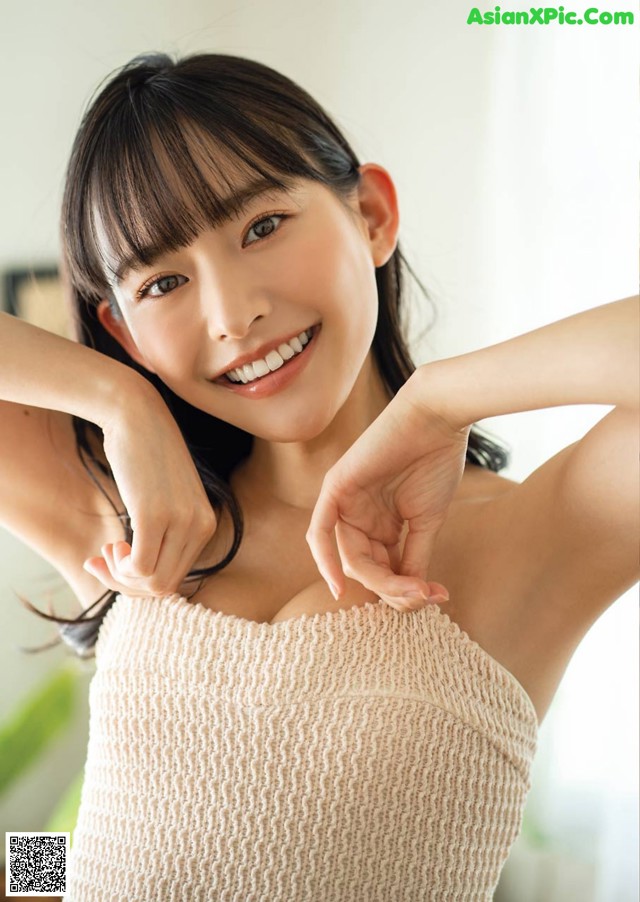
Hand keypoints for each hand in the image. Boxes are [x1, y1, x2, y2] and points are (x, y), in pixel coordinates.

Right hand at [82, 381, 216, 597]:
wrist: (135, 414)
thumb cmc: (142, 455)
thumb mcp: (162, 497)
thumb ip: (162, 531)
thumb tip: (141, 574)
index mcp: (206, 524)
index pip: (178, 576)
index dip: (143, 580)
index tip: (115, 562)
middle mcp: (201, 526)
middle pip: (165, 586)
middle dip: (128, 583)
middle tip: (101, 560)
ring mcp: (181, 522)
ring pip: (154, 583)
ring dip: (121, 578)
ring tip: (105, 551)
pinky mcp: (156, 515)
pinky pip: (140, 568)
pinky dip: (120, 568)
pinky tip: (111, 546)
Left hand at [305, 371, 470, 611]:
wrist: (438, 421)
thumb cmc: (435, 463)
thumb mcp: (425, 522)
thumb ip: (413, 556)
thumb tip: (413, 595)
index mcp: (379, 524)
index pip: (382, 569)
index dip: (404, 589)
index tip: (434, 597)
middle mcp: (358, 516)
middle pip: (364, 568)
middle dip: (391, 588)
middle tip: (421, 595)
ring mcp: (345, 503)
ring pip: (348, 558)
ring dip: (377, 580)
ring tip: (408, 589)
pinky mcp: (336, 487)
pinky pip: (320, 530)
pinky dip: (324, 558)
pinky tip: (339, 585)